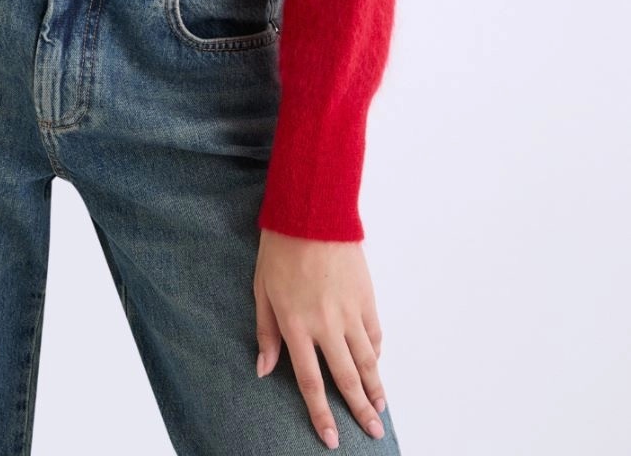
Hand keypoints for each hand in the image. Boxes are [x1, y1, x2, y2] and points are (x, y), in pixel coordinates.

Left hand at [253, 228, 387, 447]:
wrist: (311, 211)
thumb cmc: (279, 248)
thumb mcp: (262, 289)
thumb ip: (266, 332)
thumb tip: (264, 369)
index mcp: (296, 325)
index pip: (311, 382)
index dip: (321, 413)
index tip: (330, 438)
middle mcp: (326, 324)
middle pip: (346, 378)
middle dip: (359, 410)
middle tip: (372, 432)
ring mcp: (349, 311)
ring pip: (367, 360)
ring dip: (375, 388)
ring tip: (381, 409)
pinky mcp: (366, 296)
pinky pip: (374, 333)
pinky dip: (376, 351)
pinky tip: (376, 363)